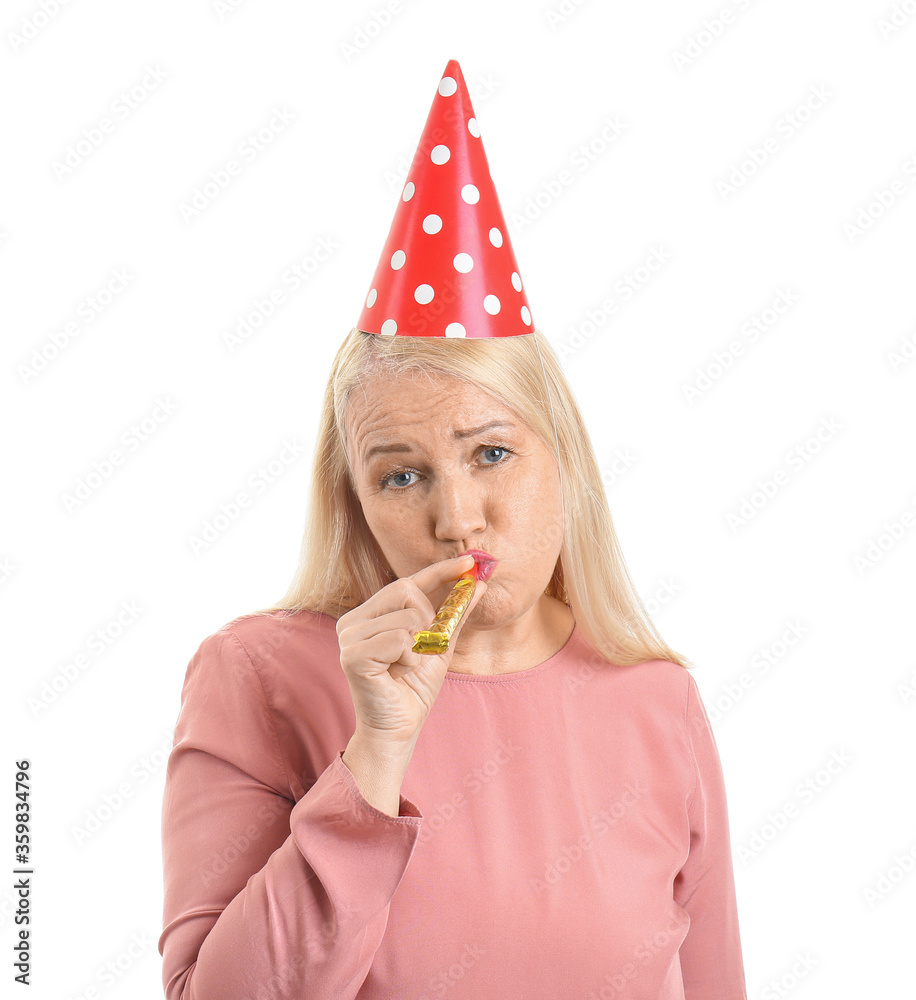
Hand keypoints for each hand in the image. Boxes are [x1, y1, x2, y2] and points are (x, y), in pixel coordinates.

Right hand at [336, 554, 487, 749]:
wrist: (399, 729)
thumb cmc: (414, 688)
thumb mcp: (440, 644)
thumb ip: (454, 613)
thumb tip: (478, 583)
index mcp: (371, 614)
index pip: (408, 581)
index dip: (440, 570)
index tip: (469, 561)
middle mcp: (354, 620)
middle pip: (406, 590)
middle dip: (429, 619)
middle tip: (424, 647)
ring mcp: (349, 636)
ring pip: (407, 617)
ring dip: (420, 645)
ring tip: (406, 665)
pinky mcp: (352, 655)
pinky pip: (399, 639)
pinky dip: (410, 658)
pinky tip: (398, 673)